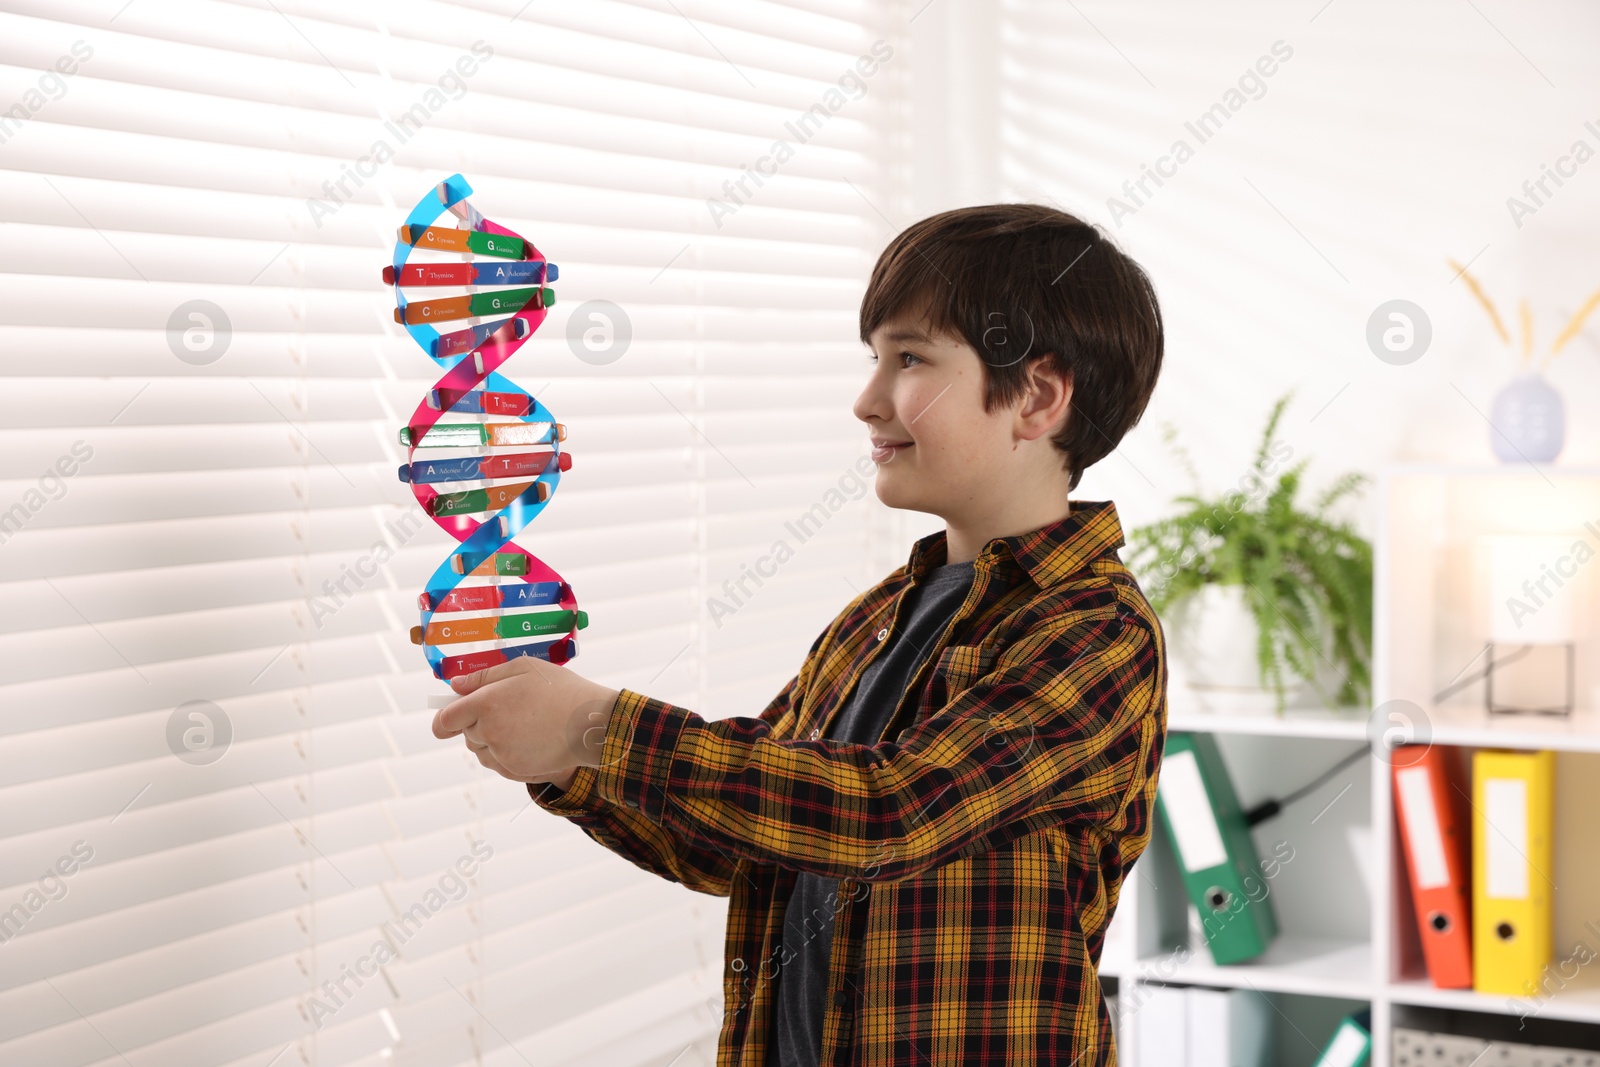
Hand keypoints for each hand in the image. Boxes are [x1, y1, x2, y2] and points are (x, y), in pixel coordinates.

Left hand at [432, 658, 621, 783]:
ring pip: (480, 751)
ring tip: (519, 725)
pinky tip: (527, 740)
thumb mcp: (523, 668)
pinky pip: (498, 764)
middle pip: (465, 734)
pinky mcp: (515, 770)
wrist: (591, 723)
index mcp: (485, 704)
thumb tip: (456, 686)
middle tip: (505, 710)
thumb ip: (484, 677)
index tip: (450, 716)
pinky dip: (505, 754)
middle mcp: (489, 732)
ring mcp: (502, 754)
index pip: (445, 720)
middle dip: (476, 723)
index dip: (444, 718)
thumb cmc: (560, 689)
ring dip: (489, 740)